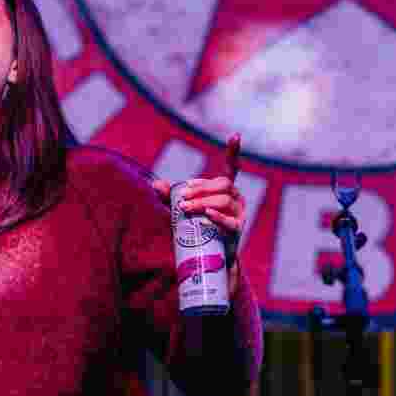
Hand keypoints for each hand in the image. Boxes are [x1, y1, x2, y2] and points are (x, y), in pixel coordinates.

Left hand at [154, 134, 245, 292]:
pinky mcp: (238, 230)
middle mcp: (236, 198)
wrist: (211, 259)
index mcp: (226, 189)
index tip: (236, 135)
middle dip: (201, 188)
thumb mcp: (183, 211)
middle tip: (182, 197)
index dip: (234, 152)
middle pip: (222, 184)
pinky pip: (230, 221)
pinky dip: (218, 217)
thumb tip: (155, 185)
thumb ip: (170, 197)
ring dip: (204, 202)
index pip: (232, 168)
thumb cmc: (198, 229)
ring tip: (186, 208)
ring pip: (224, 200)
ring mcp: (240, 214)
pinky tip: (207, 215)